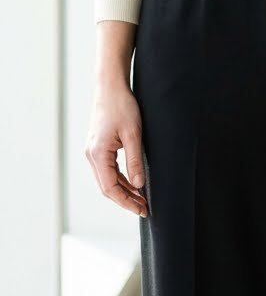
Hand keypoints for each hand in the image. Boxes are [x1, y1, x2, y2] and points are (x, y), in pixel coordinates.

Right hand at [85, 81, 148, 218]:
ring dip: (124, 190)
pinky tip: (134, 182)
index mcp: (98, 154)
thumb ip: (134, 161)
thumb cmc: (122, 105)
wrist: (110, 85)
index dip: (126, 202)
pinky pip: (108, 169)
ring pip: (108, 179)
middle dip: (126, 200)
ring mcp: (93, 151)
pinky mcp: (98, 146)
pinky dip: (121, 178)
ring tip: (142, 199)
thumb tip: (139, 185)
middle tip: (145, 208)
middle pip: (107, 187)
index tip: (142, 209)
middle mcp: (92, 155)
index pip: (110, 188)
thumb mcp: (133, 134)